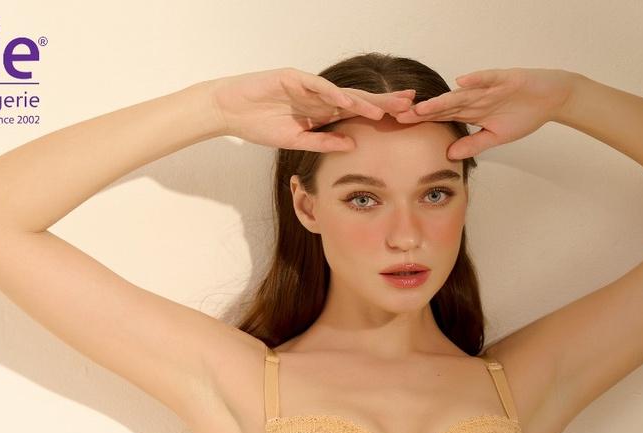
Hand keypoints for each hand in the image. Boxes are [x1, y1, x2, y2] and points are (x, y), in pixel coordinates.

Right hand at [210, 67, 417, 151]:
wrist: (231, 111)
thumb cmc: (260, 125)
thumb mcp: (296, 141)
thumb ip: (323, 142)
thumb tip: (352, 144)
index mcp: (321, 112)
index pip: (357, 113)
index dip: (379, 115)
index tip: (403, 120)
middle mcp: (320, 97)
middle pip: (357, 99)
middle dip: (383, 103)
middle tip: (411, 106)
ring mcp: (307, 86)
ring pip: (342, 92)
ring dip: (364, 101)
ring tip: (386, 109)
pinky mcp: (293, 78)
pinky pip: (317, 87)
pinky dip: (333, 94)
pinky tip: (350, 102)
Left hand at [392, 68, 577, 159]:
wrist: (550, 98)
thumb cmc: (523, 115)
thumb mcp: (495, 137)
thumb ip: (473, 145)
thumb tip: (449, 155)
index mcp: (471, 111)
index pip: (442, 116)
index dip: (423, 121)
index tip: (402, 126)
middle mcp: (475, 97)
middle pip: (444, 105)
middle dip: (423, 111)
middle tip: (399, 116)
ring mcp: (489, 87)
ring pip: (461, 94)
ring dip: (442, 100)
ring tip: (422, 107)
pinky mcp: (505, 79)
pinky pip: (488, 79)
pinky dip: (476, 80)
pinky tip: (460, 82)